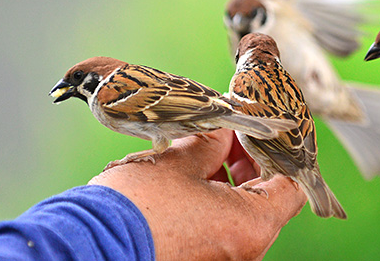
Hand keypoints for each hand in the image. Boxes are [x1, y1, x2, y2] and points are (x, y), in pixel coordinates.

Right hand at [89, 129, 306, 259]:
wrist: (89, 249)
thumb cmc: (135, 208)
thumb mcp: (178, 163)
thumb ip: (210, 144)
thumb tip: (222, 132)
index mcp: (252, 225)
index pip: (291, 185)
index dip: (278, 152)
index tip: (261, 132)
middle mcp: (246, 249)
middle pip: (269, 198)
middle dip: (251, 161)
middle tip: (230, 135)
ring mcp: (226, 258)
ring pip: (245, 212)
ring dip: (232, 178)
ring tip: (207, 149)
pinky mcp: (204, 259)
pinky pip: (224, 226)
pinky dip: (217, 199)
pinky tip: (195, 174)